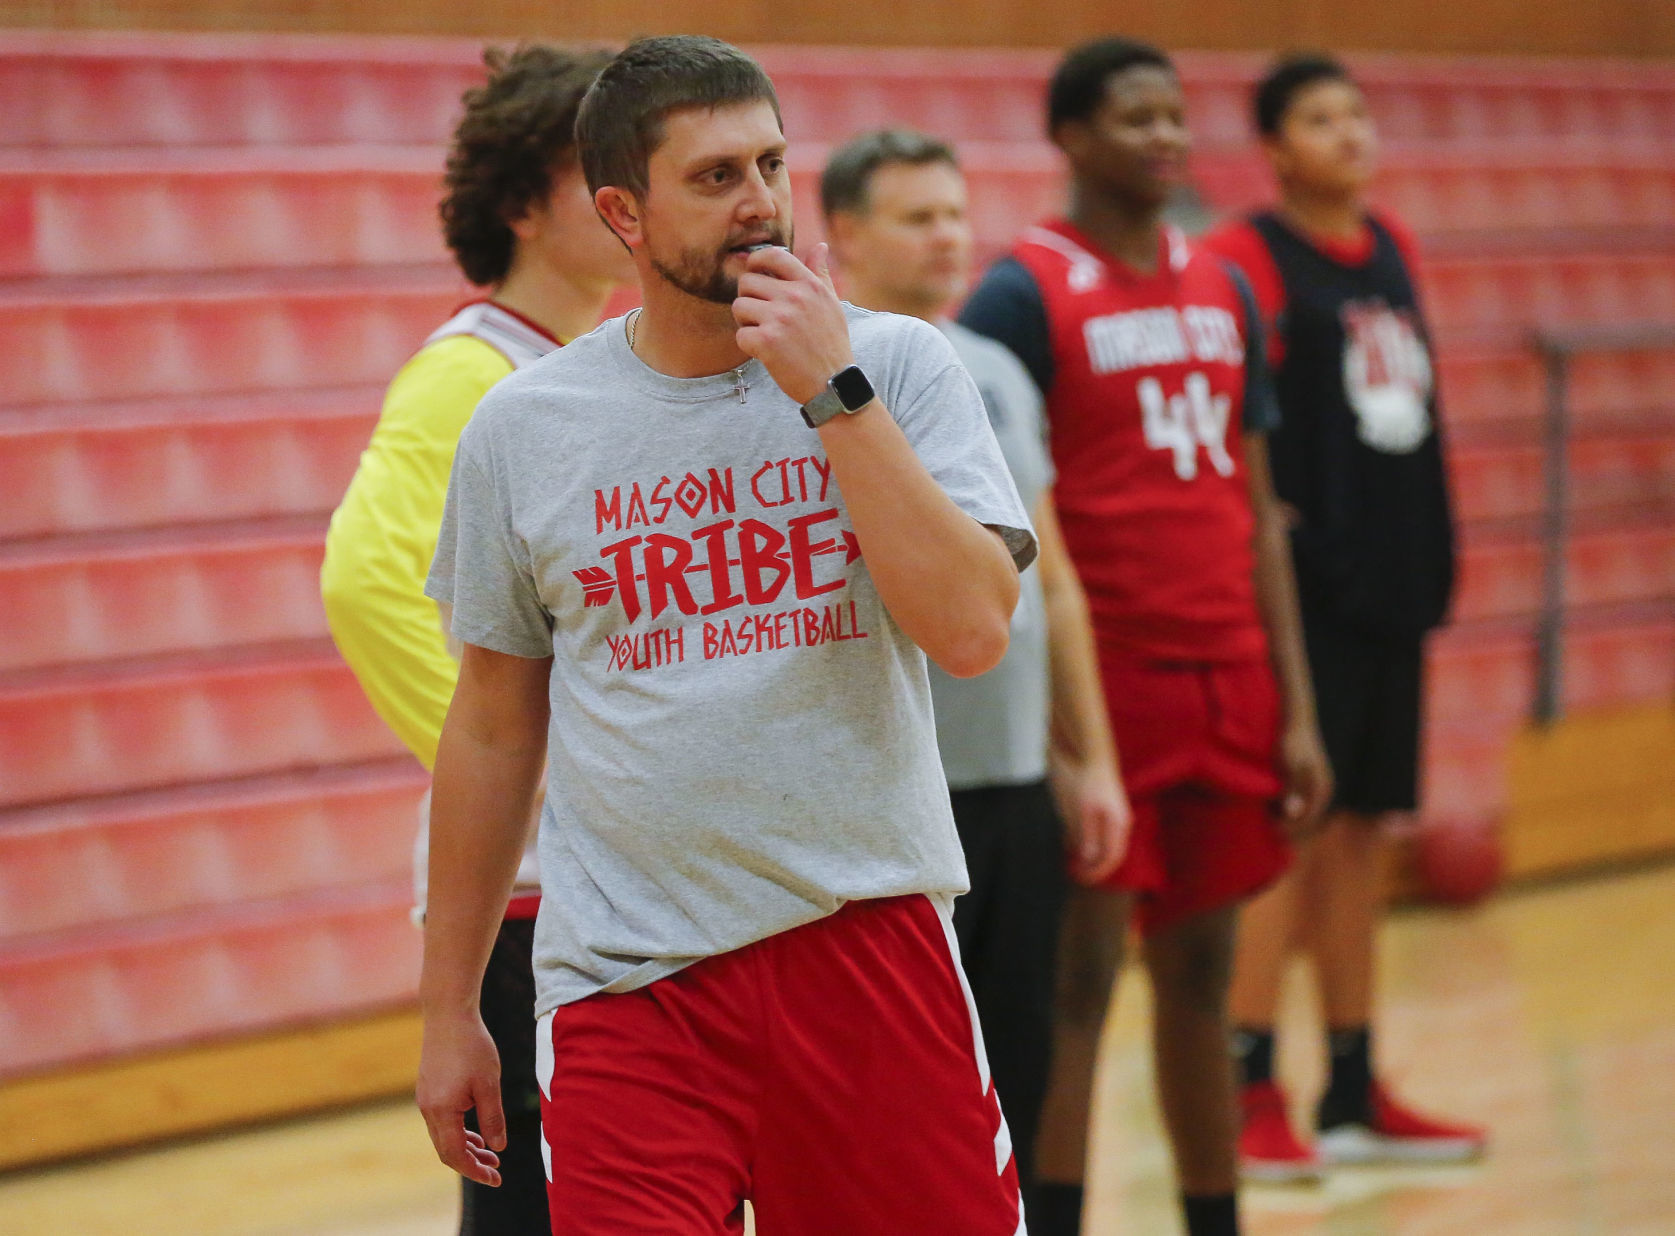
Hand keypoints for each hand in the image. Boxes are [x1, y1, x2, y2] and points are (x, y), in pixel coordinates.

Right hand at [416, 1008, 505, 1187]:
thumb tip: (498, 1146)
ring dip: (466, 1147)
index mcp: (442, 1111)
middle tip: (496, 1171)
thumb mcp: (489, 1084)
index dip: (475, 1170)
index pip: (456, 1155)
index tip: (496, 1178)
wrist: (448, 1014)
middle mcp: (428, 1109)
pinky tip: (476, 1132)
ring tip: (491, 1154)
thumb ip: (492, 1117)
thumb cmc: (472, 1046)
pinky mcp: (429, 1089)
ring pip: (444, 1136)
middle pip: (447, 1150)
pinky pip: (442, 1121)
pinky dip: (459, 1131)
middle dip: (471, 1163)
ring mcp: (426, 1099)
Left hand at [733, 243, 856, 406]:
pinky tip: (764, 352)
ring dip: (745, 322)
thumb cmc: (831, 344)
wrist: (833, 384)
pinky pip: (740, 334)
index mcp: (810, 285)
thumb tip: (820, 247)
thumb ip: (821, 275)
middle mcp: (795, 297)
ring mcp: (780, 319)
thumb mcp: (832, 305)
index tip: (754, 273)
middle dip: (748, 299)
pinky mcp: (767, 342)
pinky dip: (747, 346)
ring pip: (738, 306)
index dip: (756, 261)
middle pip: (747, 281)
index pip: (774, 255)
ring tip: (763, 334)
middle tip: (760, 317)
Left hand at [1050, 753, 1132, 885]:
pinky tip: (1069, 844)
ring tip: (1071, 862)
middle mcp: (1118, 822)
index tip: (1082, 879)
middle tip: (1074, 874)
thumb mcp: (1084, 810)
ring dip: (1087, 854)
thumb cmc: (1089, 780)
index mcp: (1118, 824)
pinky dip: (1083, 841)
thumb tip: (1089, 859)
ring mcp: (1110, 815)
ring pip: (1101, 842)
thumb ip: (1087, 836)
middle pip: (1108, 852)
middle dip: (1092, 866)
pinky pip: (1095, 831)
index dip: (1097, 871)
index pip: (1112, 857)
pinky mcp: (1101, 807)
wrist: (1090, 753)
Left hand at [1277, 719, 1332, 839]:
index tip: (1271, 831)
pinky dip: (1283, 808)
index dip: (1290, 829)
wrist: (1295, 719)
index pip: (1307, 820)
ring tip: (1266, 820)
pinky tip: (1268, 808)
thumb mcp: (1290, 765)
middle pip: (1306, 819)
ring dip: (1285, 818)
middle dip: (1288, 827)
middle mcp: (1321, 791)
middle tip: (1266, 830)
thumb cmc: (1292, 740)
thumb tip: (1293, 812)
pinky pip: (1297, 802)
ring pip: (1301, 811)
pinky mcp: (1304, 782)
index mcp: (1321, 789)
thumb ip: (1292, 788)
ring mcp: (1314, 786)